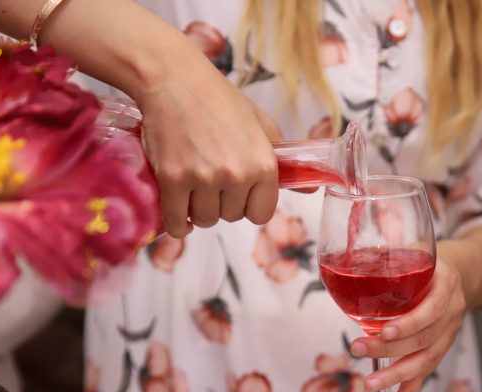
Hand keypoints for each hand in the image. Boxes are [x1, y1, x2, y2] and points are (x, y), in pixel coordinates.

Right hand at [134, 43, 279, 237]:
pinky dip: (176, 223)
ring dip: (198, 210)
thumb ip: (284, 160)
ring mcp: (203, 178)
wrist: (174, 78)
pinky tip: (178, 211)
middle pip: (232, 217)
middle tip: (211, 177)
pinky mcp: (171, 180)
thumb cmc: (218, 100)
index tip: (239, 192)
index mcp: (263, 164)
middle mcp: (236, 175)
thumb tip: (310, 189)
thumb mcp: (261, 124)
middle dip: (223, 203)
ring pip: (205, 220)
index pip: (261, 214)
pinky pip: (176, 222)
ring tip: (193, 184)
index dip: (249, 204)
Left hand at [349, 257, 465, 391]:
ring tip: (371, 384)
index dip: (410, 323)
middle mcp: (453, 311)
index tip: (384, 331)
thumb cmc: (424, 261)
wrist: (457, 270)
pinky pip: (427, 372)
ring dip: (397, 376)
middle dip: (390, 350)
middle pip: (425, 339)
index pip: (432, 308)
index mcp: (446, 284)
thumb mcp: (411, 251)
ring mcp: (450, 332)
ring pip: (427, 360)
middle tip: (359, 350)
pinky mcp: (442, 347)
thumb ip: (383, 259)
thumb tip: (342, 264)